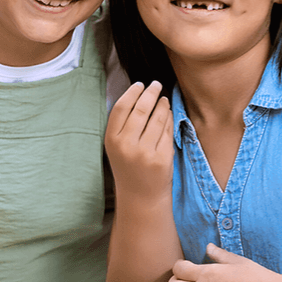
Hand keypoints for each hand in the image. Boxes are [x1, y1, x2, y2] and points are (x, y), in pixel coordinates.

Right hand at [105, 81, 173, 199]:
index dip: (132, 93)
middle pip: (141, 110)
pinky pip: (168, 131)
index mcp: (112, 140)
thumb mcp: (116, 147)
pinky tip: (168, 113)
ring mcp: (145, 152)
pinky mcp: (162, 158)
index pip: (121, 108)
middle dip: (150, 93)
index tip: (139, 85)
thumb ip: (122, 125)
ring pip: (157, 118)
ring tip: (163, 99)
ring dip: (162, 105)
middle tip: (156, 85)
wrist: (140, 197)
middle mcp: (127, 145)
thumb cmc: (128, 168)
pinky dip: (169, 119)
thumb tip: (137, 95)